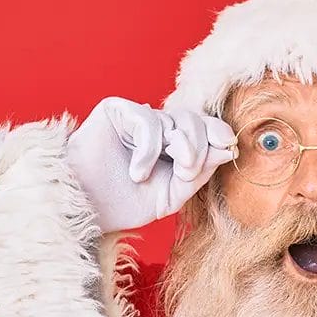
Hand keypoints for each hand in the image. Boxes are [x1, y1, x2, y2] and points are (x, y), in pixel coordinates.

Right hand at [66, 96, 235, 231]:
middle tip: (185, 173)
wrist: (88, 207)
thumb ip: (200, 171)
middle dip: (198, 147)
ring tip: (153, 176)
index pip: (205, 129)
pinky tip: (137, 171)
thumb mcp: (173, 193)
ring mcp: (139, 118)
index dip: (219, 133)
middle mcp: (159, 128)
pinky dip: (147, 150)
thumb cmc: (126, 202)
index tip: (229, 146)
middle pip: (195, 121)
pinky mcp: (118, 110)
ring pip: (175, 119)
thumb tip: (229, 147)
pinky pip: (149, 121)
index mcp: (174, 146)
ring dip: (176, 149)